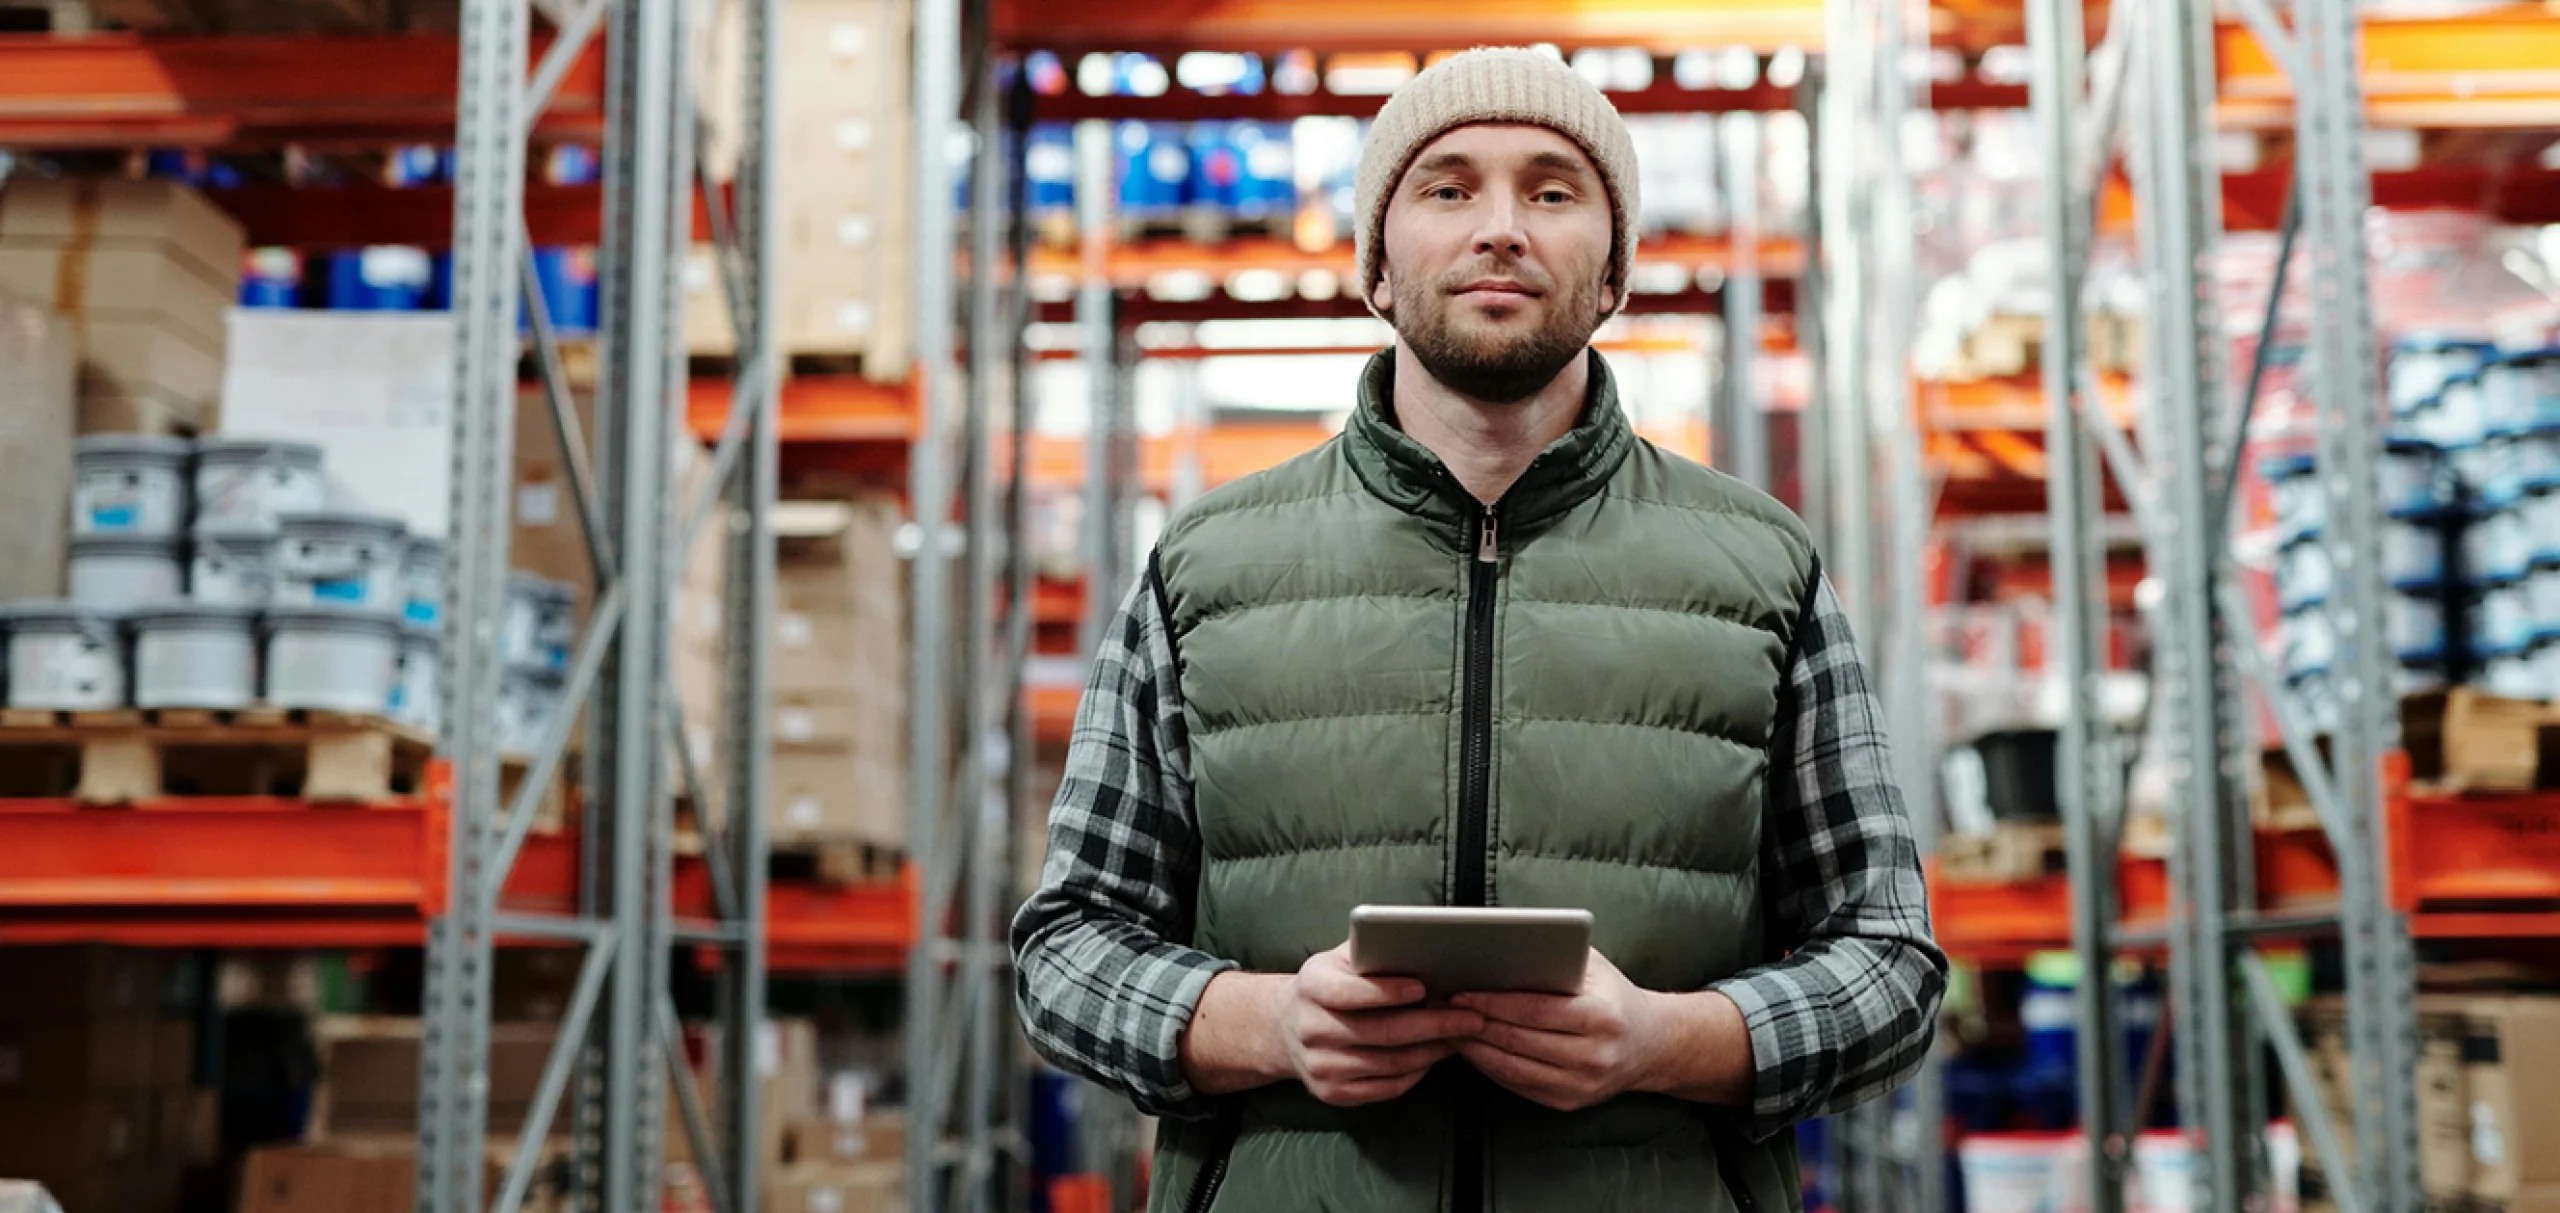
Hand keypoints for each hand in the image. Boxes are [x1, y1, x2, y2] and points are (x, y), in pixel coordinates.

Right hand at [1278, 943, 1485, 1105]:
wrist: (1287, 1026)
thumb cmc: (1331, 984)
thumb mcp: (1341, 959)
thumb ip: (1372, 952)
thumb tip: (1422, 947)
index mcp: (1311, 987)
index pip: (1348, 992)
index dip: (1388, 991)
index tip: (1424, 988)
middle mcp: (1311, 1029)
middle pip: (1381, 1032)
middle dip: (1433, 1025)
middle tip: (1469, 1017)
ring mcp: (1320, 1066)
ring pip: (1390, 1063)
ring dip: (1432, 1050)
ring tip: (1459, 1036)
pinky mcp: (1333, 1093)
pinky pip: (1387, 1087)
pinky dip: (1417, 1072)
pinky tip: (1433, 1055)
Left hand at [1452, 949, 1670, 1111]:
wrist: (1651, 1045)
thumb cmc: (1613, 996)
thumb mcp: (1594, 967)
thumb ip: (1556, 956)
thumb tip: (1502, 946)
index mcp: (1600, 1017)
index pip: (1533, 1010)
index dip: (1492, 1002)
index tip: (1461, 992)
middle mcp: (1593, 1056)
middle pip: (1518, 1040)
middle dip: (1475, 1023)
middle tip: (1444, 1008)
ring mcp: (1580, 1085)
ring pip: (1512, 1067)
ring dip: (1474, 1048)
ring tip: (1450, 1028)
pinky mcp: (1568, 1102)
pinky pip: (1518, 1084)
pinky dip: (1489, 1066)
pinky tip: (1472, 1048)